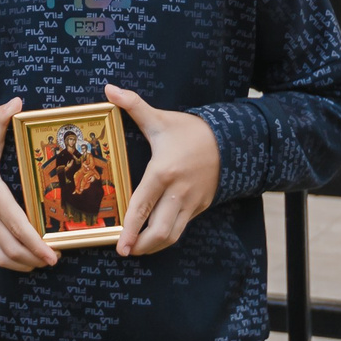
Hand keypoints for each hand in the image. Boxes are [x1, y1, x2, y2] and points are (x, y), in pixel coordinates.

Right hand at [0, 97, 56, 270]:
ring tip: (43, 261)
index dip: (37, 244)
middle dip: (36, 259)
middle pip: (12, 249)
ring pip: (2, 257)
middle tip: (56, 258)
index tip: (54, 254)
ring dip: (23, 264)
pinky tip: (25, 259)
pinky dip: (10, 261)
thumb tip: (17, 101)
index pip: (17, 226)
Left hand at [109, 86, 219, 256]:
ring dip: (153, 246)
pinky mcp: (199, 207)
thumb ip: (133, 105)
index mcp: (164, 172)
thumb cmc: (190, 131)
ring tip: (136, 249)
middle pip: (160, 230)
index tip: (120, 245)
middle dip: (141, 246)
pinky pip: (181, 227)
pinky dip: (166, 236)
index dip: (130, 228)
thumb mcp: (160, 119)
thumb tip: (109, 88)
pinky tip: (153, 238)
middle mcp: (178, 192)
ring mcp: (191, 202)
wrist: (231, 140)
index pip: (143, 206)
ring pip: (172, 234)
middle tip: (124, 251)